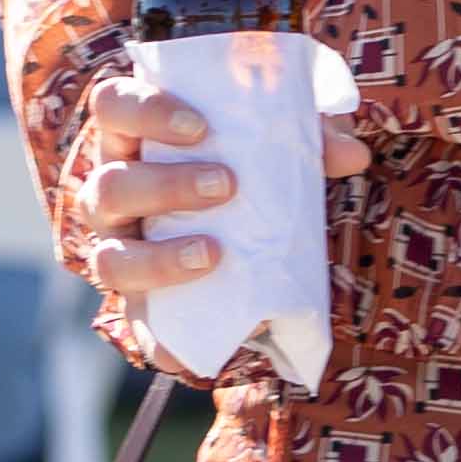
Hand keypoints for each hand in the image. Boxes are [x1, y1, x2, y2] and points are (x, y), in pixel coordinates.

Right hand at [79, 65, 368, 381]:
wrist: (241, 219)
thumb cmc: (246, 160)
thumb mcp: (278, 137)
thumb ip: (310, 135)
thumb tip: (352, 154)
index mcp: (134, 137)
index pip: (112, 106)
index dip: (144, 110)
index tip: (199, 125)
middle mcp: (113, 191)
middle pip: (108, 186)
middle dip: (164, 186)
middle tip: (227, 185)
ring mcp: (120, 248)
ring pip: (110, 259)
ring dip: (158, 259)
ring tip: (214, 254)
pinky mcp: (141, 300)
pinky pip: (137, 326)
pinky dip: (157, 341)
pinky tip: (184, 356)